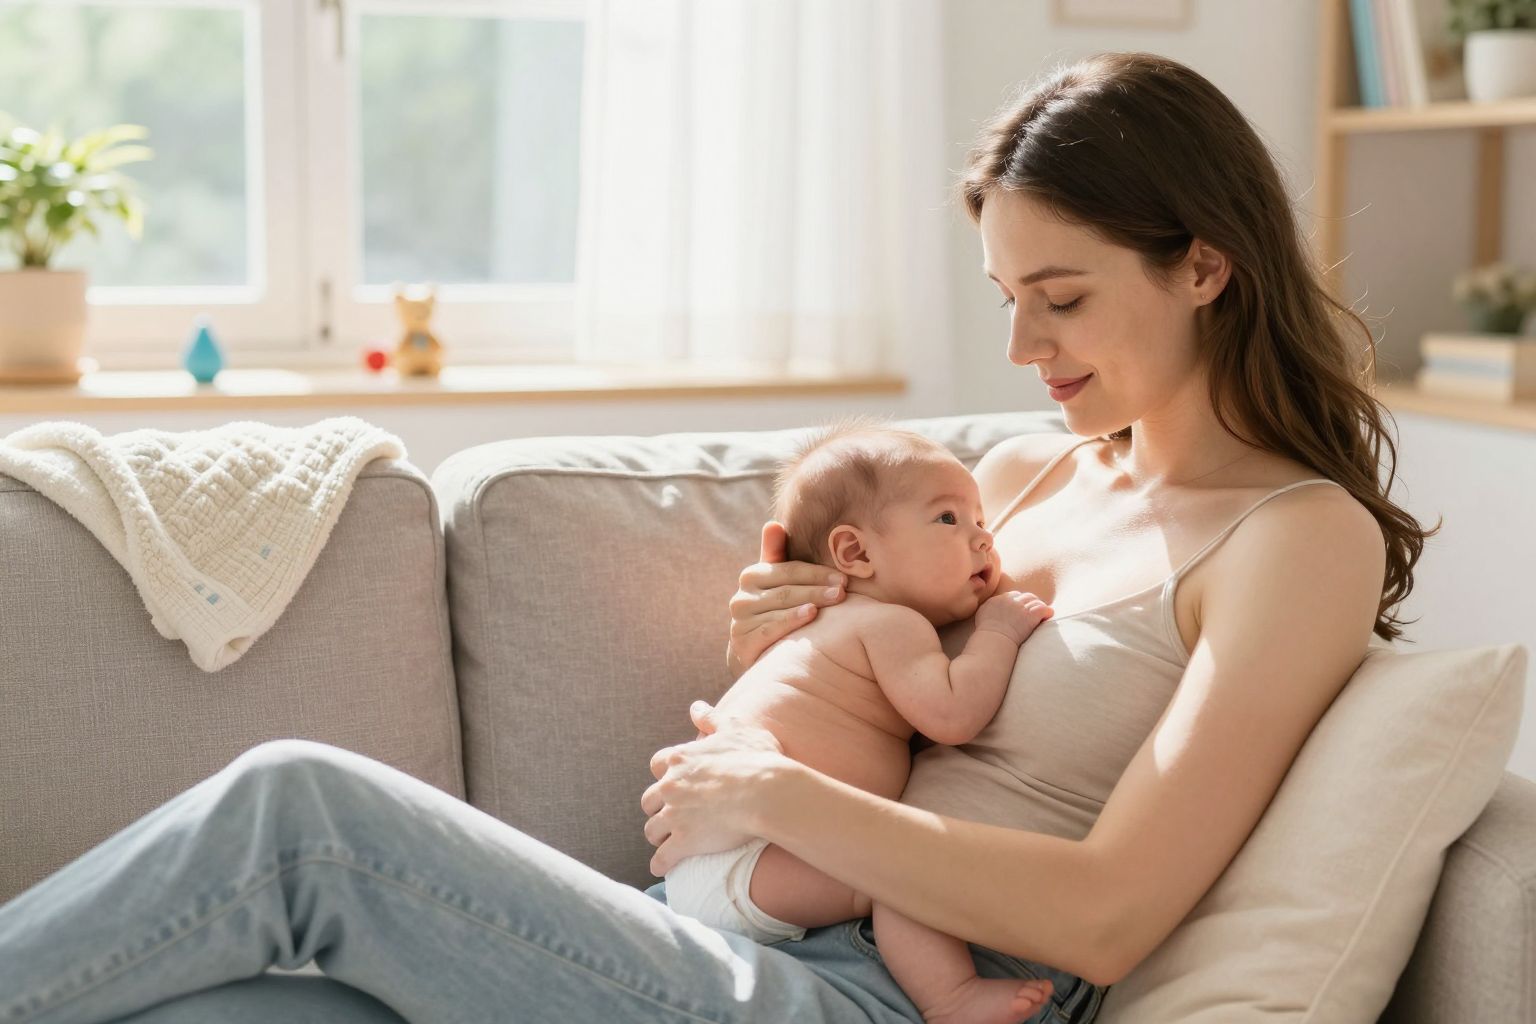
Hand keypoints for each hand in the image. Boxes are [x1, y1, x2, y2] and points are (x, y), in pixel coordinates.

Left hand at [641, 701, 792, 875]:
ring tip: (667, 841)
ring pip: (652, 829)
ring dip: (658, 835)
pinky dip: (661, 863)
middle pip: (649, 800)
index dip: (665, 774)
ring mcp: (675, 815)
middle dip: (658, 807)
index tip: (674, 780)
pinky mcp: (684, 841)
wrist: (765, 792)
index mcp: (681, 758)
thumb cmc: (755, 759)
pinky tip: (663, 867)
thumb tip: (696, 707)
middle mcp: (671, 786)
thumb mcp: (735, 729)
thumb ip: (712, 718)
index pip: (658, 765)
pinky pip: (662, 858)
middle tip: (670, 814)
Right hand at [727, 521, 846, 677]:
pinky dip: (791, 621)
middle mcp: (741, 597)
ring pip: (779, 607)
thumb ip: (776, 553)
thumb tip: (773, 523)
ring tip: (833, 601)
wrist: (757, 652)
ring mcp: (740, 621)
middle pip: (786, 589)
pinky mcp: (742, 643)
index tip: (843, 577)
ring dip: (809, 602)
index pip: (788, 570)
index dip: (816, 573)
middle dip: (817, 589)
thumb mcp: (777, 583)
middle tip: (843, 590)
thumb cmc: (776, 611)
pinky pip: (769, 629)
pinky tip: (810, 615)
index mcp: (751, 576)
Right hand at [974, 591, 1052, 645]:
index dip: (1018, 602)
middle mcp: (1010, 600)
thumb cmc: (986, 634)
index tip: (1020, 608)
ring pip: (1035, 601)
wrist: (993, 639)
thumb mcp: (981, 615)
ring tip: (1041, 613)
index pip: (1012, 595)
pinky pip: (1044, 609)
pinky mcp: (1030, 615)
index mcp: (998, 599)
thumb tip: (991, 610)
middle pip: (1024, 596)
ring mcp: (1021, 607)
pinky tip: (1048, 616)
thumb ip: (987, 608)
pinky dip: (1047, 612)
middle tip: (1033, 610)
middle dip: (1030, 602)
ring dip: (1038, 607)